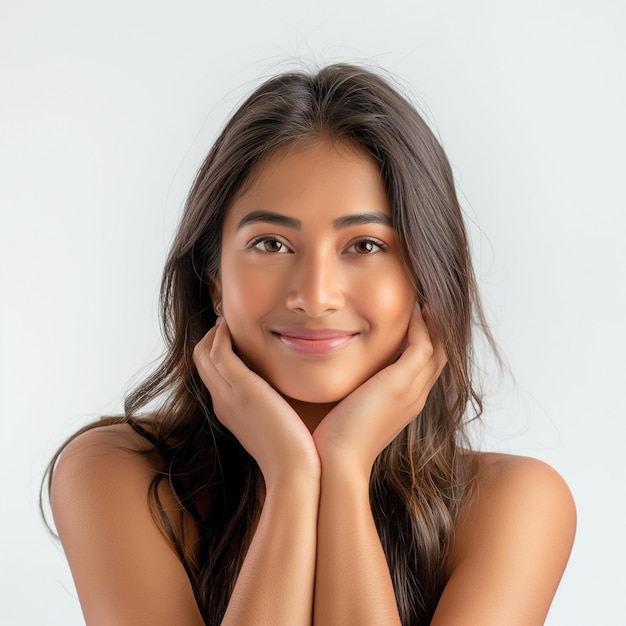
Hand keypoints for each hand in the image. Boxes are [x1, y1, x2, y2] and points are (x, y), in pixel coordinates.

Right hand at [193, 318, 319, 484]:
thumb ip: (279, 408)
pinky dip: (222, 334)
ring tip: (231, 319)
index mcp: (230, 411)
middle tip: (230, 321)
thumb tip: (292, 395)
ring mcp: (228, 395)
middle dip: (212, 337)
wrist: (295, 472)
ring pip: (204, 353)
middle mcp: (223, 402)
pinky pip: (219, 351)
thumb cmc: (298, 453)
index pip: (212, 373)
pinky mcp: (241, 388)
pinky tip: (236, 325)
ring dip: (215, 332)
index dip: (218, 350)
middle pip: (201, 360)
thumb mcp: (281, 426)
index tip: (234, 335)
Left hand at [312, 304, 446, 476]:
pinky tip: (410, 311)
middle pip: (441, 356)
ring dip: (432, 323)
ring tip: (422, 302)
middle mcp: (416, 397)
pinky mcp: (400, 383)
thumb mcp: (352, 411)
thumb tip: (343, 380)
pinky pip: (422, 345)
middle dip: (436, 330)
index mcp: (407, 404)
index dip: (427, 343)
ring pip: (438, 348)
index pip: (427, 367)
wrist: (337, 461)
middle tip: (426, 304)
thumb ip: (356, 393)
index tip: (416, 320)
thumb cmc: (336, 439)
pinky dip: (420, 326)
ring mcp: (412, 390)